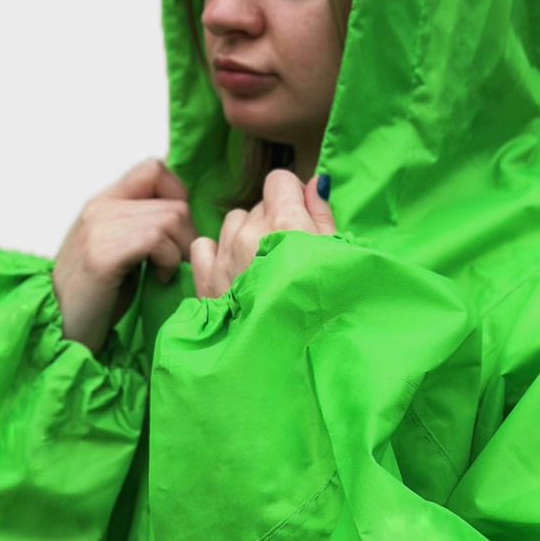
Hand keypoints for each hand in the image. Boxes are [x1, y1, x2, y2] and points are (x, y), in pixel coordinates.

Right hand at [53, 157, 199, 356]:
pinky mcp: (102, 254)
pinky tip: (159, 279)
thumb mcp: (119, 248)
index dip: (177, 195)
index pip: (152, 169)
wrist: (62, 330)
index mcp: (103, 202)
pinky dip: (169, 261)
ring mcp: (99, 229)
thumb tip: (184, 213)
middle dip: (187, 235)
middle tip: (175, 261)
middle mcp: (99, 208)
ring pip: (171, 218)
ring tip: (164, 271)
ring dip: (179, 250)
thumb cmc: (98, 296)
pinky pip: (157, 240)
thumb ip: (141, 223)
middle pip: (173, 201)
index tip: (176, 231)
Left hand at [190, 169, 335, 299]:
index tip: (298, 217)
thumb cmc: (319, 311)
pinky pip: (205, 246)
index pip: (279, 180)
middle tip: (287, 253)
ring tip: (261, 266)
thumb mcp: (334, 261)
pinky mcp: (205, 279)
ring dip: (244, 236)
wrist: (280, 360)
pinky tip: (232, 272)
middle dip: (272, 220)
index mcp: (285, 223)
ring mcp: (223, 255)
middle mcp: (250, 233)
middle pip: (258, 205)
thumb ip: (322, 216)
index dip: (290, 196)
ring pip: (232, 223)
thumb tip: (314, 184)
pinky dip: (216, 254)